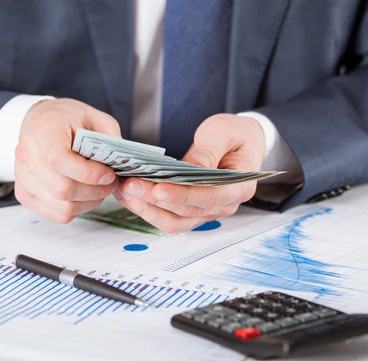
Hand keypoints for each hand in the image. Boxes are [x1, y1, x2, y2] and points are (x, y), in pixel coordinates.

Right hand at [14, 98, 120, 222]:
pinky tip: (83, 195)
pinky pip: (55, 214)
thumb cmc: (66, 119)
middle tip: (110, 184)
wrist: (40, 122)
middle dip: (95, 191)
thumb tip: (122, 162)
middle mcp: (27, 156)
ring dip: (88, 203)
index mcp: (42, 132)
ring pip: (61, 206)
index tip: (109, 174)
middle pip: (62, 189)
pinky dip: (75, 209)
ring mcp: (22, 178)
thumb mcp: (93, 117)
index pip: (59, 161)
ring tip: (99, 190)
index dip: (89, 173)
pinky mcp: (25, 194)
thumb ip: (108, 136)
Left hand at [114, 114, 265, 232]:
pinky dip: (148, 209)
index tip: (157, 189)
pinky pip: (169, 218)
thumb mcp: (223, 132)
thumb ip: (208, 150)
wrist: (241, 142)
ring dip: (147, 208)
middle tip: (130, 184)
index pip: (209, 197)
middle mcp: (224, 205)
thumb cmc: (235, 135)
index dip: (182, 195)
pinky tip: (131, 196)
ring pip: (174, 221)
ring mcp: (207, 211)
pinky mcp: (191, 211)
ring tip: (125, 190)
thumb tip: (192, 168)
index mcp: (238, 187)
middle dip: (155, 199)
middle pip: (186, 211)